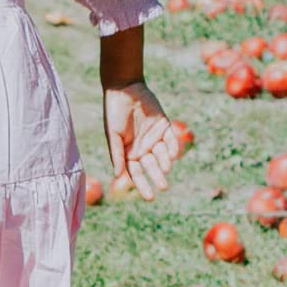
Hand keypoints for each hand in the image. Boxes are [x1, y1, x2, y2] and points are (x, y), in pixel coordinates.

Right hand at [103, 80, 176, 200]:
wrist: (125, 89)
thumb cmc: (114, 112)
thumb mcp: (113, 135)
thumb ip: (116, 154)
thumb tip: (118, 176)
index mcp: (128, 152)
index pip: (136, 173)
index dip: (142, 185)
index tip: (150, 197)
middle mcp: (142, 148)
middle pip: (151, 167)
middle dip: (156, 177)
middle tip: (163, 187)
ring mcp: (154, 137)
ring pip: (162, 156)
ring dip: (164, 163)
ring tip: (165, 169)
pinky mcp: (164, 126)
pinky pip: (171, 141)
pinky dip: (172, 148)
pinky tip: (172, 155)